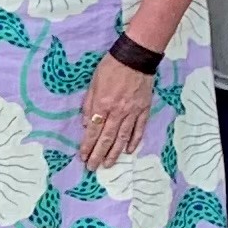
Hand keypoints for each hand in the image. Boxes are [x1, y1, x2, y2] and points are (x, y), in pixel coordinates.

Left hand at [79, 53, 155, 170]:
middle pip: (107, 138)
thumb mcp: (93, 83)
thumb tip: (87, 124)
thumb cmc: (111, 68)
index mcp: (103, 104)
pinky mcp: (144, 110)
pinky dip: (134, 141)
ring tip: (108, 164)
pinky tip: (129, 151)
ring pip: (123, 137)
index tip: (83, 156)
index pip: (94, 130)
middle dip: (98, 154)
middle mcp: (117, 111)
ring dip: (115, 153)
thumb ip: (89, 104)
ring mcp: (132, 112)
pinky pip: (139, 129)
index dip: (88, 145)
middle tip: (92, 168)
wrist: (136, 58)